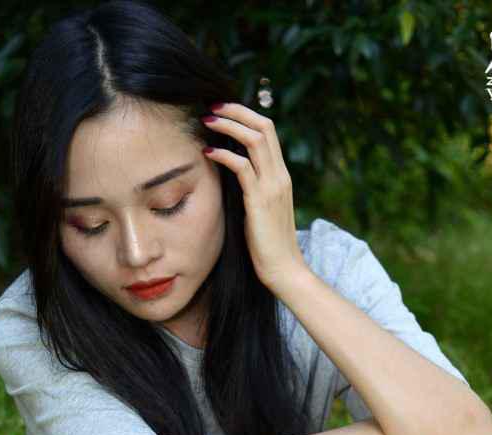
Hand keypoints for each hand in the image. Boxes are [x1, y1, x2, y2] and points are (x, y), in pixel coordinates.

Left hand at [200, 101, 306, 292]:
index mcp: (281, 176)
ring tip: (207, 121)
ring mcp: (272, 187)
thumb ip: (251, 189)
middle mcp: (280, 176)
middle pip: (264, 126)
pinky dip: (224, 154)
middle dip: (236, 111)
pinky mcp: (260, 200)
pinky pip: (242, 167)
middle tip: (212, 107)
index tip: (223, 112)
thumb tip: (230, 175)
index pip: (268, 132)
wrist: (285, 270)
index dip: (245, 116)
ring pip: (254, 139)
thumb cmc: (268, 246)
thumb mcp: (260, 211)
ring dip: (228, 126)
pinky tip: (208, 152)